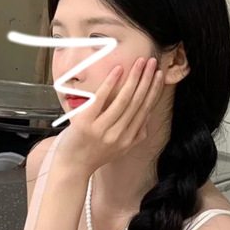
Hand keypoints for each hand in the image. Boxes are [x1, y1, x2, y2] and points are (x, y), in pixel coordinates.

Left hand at [57, 56, 162, 176]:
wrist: (71, 168)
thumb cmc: (93, 155)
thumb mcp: (120, 149)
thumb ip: (135, 135)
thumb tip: (147, 116)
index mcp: (128, 140)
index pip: (145, 110)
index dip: (153, 91)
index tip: (159, 75)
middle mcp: (118, 135)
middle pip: (137, 103)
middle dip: (147, 80)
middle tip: (152, 62)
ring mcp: (101, 130)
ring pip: (123, 100)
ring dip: (134, 78)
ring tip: (140, 63)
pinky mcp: (85, 124)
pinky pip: (101, 100)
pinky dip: (110, 84)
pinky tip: (118, 70)